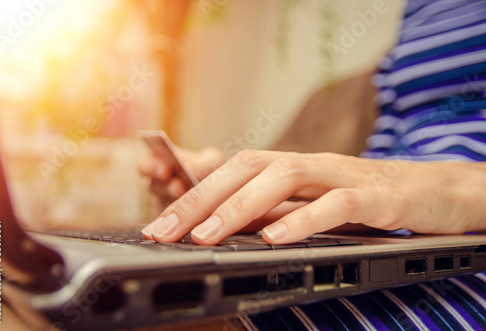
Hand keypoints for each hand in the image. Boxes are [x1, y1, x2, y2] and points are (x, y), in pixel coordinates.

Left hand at [141, 150, 485, 244]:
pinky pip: (337, 203)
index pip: (232, 173)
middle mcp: (310, 165)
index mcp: (291, 168)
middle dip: (201, 200)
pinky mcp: (376, 195)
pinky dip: (304, 220)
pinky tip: (275, 239)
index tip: (159, 225)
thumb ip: (273, 213)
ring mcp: (342, 174)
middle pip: (246, 169)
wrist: (431, 191)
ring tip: (207, 236)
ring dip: (240, 206)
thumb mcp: (309, 206)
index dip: (192, 195)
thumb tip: (225, 229)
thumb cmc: (364, 199)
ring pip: (285, 178)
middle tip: (165, 232)